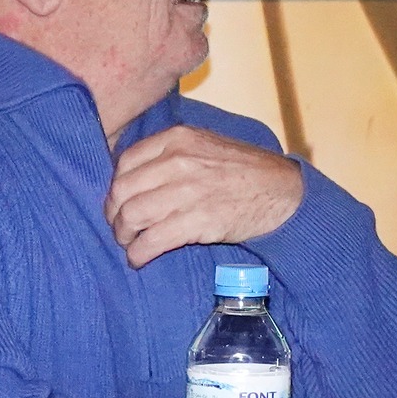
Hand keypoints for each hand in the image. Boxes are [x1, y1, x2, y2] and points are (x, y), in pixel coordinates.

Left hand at [105, 126, 303, 267]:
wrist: (281, 190)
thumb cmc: (243, 170)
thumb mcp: (205, 145)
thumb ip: (170, 154)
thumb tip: (131, 179)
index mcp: (178, 138)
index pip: (125, 163)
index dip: (116, 188)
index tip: (121, 203)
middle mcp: (179, 161)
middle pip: (122, 192)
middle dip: (115, 216)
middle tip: (123, 229)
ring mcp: (188, 191)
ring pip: (131, 217)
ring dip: (124, 237)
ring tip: (132, 244)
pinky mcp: (197, 221)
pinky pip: (151, 241)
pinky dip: (138, 254)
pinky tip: (140, 258)